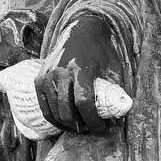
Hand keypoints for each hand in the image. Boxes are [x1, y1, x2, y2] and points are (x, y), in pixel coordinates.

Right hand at [37, 15, 130, 135]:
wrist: (80, 31)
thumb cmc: (101, 51)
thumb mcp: (114, 67)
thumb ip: (118, 91)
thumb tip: (121, 117)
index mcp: (80, 68)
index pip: (83, 102)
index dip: (93, 120)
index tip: (102, 128)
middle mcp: (60, 72)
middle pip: (66, 111)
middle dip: (80, 126)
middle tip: (91, 129)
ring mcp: (47, 76)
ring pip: (54, 111)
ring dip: (67, 125)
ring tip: (80, 127)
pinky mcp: (39, 79)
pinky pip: (44, 106)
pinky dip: (54, 118)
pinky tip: (65, 122)